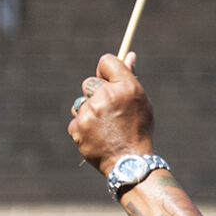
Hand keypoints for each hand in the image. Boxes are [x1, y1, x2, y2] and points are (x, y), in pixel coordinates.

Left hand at [68, 53, 154, 175]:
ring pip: (80, 102)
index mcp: (126, 87)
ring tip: (105, 127)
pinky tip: (97, 136)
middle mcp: (107, 96)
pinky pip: (76, 119)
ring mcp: (90, 112)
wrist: (131, 162)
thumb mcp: (139, 100)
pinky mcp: (77, 126)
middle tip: (110, 112)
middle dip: (97, 94)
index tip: (109, 82)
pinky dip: (84, 127)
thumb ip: (129, 76)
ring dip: (89, 111)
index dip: (107, 71)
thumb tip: (129, 54)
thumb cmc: (138, 129)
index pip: (107, 61)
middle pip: (90, 82)